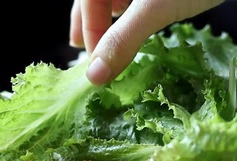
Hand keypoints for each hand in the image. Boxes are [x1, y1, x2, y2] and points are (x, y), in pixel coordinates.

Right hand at [70, 0, 223, 84]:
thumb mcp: (155, 9)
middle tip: (81, 47)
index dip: (90, 34)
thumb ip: (123, 40)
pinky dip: (131, 9)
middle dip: (89, 21)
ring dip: (108, 15)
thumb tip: (96, 76)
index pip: (87, 2)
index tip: (97, 66)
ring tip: (106, 37)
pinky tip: (135, 19)